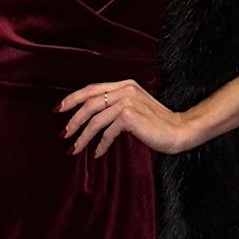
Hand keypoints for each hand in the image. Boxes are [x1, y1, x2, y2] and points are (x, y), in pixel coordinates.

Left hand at [57, 79, 193, 157]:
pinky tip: (97, 154)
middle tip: (63, 133)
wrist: (179, 130)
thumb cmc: (157, 123)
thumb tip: (90, 115)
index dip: (73, 98)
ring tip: (74, 148)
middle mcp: (124, 89)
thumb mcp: (134, 107)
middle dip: (73, 119)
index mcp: (124, 84)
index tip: (59, 109)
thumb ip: (116, 105)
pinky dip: (100, 145)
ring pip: (95, 120)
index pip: (92, 89)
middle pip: (89, 103)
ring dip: (82, 136)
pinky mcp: (129, 116)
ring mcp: (126, 102)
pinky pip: (107, 133)